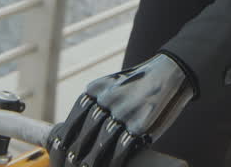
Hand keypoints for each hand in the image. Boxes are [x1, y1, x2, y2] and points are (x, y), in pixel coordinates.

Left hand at [48, 53, 194, 166]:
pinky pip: (121, 148)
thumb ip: (99, 102)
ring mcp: (124, 112)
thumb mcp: (114, 84)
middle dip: (76, 151)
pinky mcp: (140, 124)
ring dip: (92, 160)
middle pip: (85, 132)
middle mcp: (107, 99)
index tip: (59, 150)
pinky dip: (114, 160)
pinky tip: (111, 166)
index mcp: (97, 88)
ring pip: (101, 143)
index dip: (66, 136)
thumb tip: (85, 129)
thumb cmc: (140, 83)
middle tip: (71, 163)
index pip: (75, 116)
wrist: (170, 72)